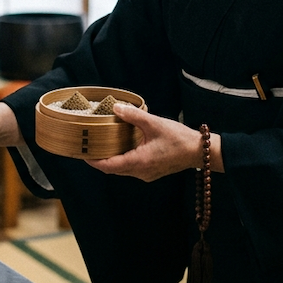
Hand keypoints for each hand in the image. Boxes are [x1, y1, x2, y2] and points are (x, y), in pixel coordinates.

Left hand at [87, 104, 218, 181]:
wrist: (199, 151)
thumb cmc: (179, 139)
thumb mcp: (154, 123)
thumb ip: (134, 115)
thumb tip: (116, 107)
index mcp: (139, 162)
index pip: (109, 166)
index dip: (93, 161)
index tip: (83, 154)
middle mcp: (140, 172)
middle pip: (113, 169)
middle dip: (100, 159)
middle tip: (89, 147)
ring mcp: (146, 174)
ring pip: (122, 169)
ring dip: (112, 159)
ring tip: (102, 145)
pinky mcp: (152, 171)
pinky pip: (131, 168)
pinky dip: (123, 159)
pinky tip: (122, 147)